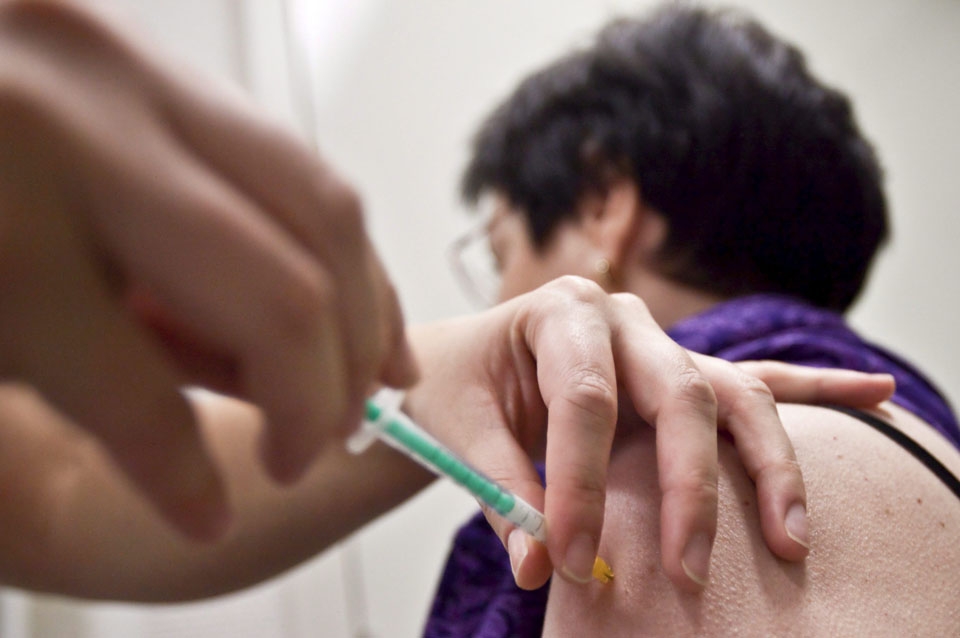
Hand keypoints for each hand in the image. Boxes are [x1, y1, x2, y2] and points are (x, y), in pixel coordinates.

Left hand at [0, 1, 416, 539]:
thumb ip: (117, 373)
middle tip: (321, 437)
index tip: (211, 511)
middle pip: (289, 293)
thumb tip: (253, 398)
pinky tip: (352, 292)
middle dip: (326, 391)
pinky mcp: (164, 53)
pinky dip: (337, 243)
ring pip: (327, 210)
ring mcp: (134, 69)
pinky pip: (299, 163)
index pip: (133, 392)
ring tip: (365, 375)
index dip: (185, 475)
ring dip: (364, 312)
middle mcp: (81, 124)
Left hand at [405, 277, 893, 590]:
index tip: (567, 556)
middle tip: (684, 571)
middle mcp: (624, 319)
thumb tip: (538, 566)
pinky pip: (758, 383)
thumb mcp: (462, 431)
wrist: (469, 359)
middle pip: (677, 395)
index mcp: (560, 313)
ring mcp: (662, 344)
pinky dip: (820, 392)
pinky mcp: (685, 373)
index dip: (578, 481)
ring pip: (733, 396)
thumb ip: (500, 494)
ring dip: (767, 467)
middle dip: (686, 487)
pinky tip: (879, 395)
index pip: (584, 398)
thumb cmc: (462, 387)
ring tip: (790, 537)